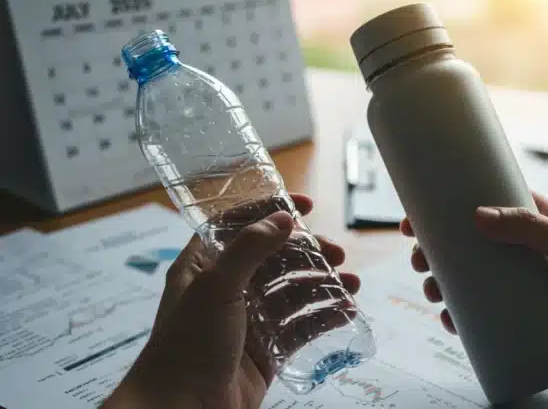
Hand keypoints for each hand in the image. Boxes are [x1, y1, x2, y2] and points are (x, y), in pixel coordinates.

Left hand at [103, 193, 359, 408]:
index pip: (237, 226)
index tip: (306, 205)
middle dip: (308, 253)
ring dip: (322, 284)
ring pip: (291, 293)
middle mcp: (225, 289)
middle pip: (274, 259)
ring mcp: (247, 321)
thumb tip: (283, 218)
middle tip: (338, 253)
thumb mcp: (216, 286)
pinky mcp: (265, 351)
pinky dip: (322, 317)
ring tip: (351, 283)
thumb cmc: (187, 344)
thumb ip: (250, 248)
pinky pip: (299, 327)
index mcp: (203, 266)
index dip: (269, 211)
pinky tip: (346, 311)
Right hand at [400, 192, 547, 372]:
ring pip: (477, 283)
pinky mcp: (533, 321)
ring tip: (433, 293)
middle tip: (418, 261)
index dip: (452, 207)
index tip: (419, 215)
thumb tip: (477, 216)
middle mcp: (531, 254)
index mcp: (543, 225)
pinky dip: (467, 319)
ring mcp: (529, 288)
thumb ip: (531, 229)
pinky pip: (491, 317)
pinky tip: (452, 321)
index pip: (489, 206)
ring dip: (448, 286)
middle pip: (473, 247)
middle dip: (440, 252)